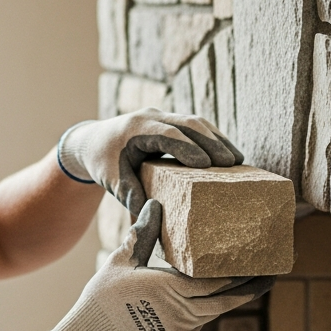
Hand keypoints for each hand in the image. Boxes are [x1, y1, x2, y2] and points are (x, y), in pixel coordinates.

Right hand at [40, 199, 273, 330]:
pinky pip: (201, 321)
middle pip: (227, 298)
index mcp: (170, 288)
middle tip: (272, 271)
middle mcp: (182, 312)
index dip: (243, 272)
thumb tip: (156, 204)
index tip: (262, 261)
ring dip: (233, 296)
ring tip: (252, 280)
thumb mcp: (121, 261)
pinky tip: (217, 296)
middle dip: (252, 285)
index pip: (217, 280)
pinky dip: (211, 308)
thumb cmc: (102, 299)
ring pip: (217, 310)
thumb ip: (142, 234)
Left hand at [57, 108, 243, 213]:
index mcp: (135, 128)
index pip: (168, 135)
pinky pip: (195, 127)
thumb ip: (130, 196)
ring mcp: (162, 116)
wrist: (93, 142)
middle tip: (233, 164)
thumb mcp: (111, 181)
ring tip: (238, 160)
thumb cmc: (102, 162)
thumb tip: (152, 213)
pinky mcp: (171, 122)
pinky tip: (228, 155)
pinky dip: (212, 139)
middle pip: (188, 124)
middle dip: (212, 143)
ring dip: (218, 139)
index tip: (207, 166)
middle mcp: (151, 116)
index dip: (189, 148)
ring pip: (196, 122)